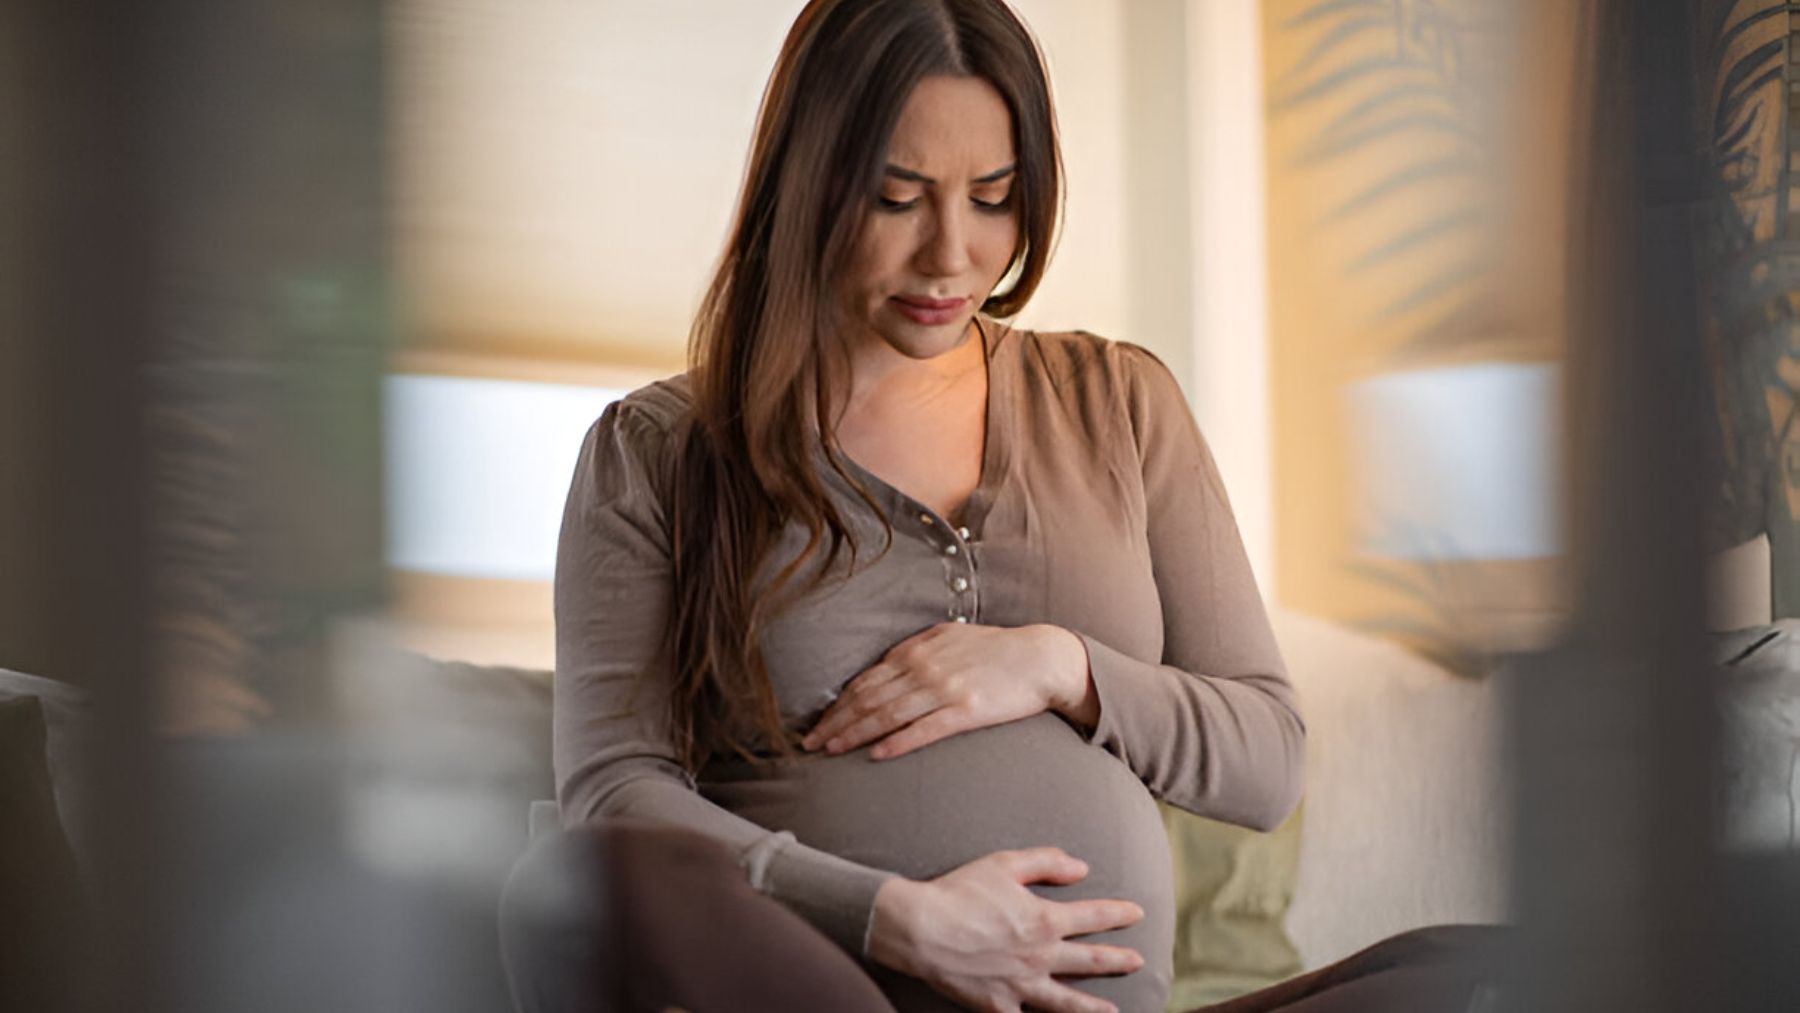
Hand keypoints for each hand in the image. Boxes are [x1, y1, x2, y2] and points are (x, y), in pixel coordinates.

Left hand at [800, 623, 1094, 759]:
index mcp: (917, 650)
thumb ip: (917, 649)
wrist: (1040, 657)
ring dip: (855, 734)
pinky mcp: (967, 710)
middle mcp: (924, 668)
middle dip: (835, 722)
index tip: (818, 723)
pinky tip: (877, 755)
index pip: (866, 681)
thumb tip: (887, 663)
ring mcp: (945, 689)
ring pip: (888, 714)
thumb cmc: (995, 649)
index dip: (838, 704)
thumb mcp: (950, 637)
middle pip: (868, 699)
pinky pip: (924, 730)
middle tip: (810, 744)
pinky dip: (897, 742)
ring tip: (832, 750)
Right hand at [867, 848, 1145, 1012]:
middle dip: (1118, 960)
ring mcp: (1021, 985)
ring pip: (1067, 1001)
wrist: (920, 929)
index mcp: (1044, 919)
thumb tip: (1082, 868)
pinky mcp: (999, 1005)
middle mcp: (1040, 955)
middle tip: (1137, 961)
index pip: (1094, 916)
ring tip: (1114, 1012)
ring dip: (1093, 1007)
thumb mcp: (1004, 864)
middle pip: (1090, 960)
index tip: (1137, 914)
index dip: (1118, 914)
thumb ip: (1046, 863)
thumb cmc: (959, 892)